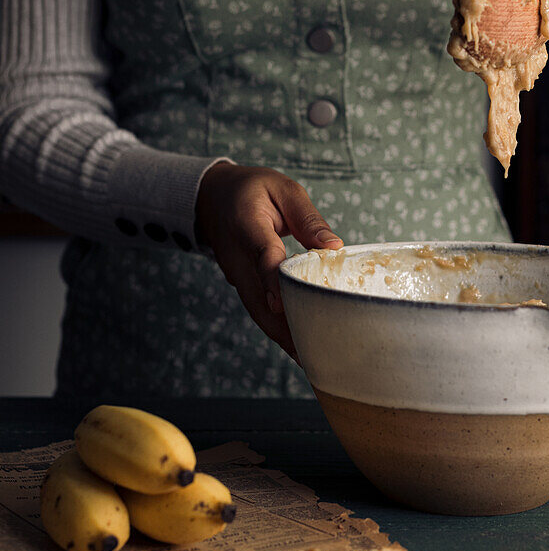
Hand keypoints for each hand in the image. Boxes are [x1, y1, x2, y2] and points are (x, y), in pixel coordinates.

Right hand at [195, 163, 342, 358]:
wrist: (210, 199)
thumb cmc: (253, 191)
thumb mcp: (282, 189)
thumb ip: (308, 217)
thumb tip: (335, 246)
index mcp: (246, 224)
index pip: (261, 254)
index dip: (272, 279)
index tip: (283, 302)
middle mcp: (237, 258)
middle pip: (260, 298)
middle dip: (287, 326)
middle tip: (316, 349)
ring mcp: (237, 277)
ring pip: (260, 313)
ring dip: (285, 337)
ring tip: (315, 360)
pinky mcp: (243, 288)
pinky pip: (261, 313)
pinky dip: (280, 333)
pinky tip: (303, 350)